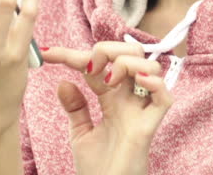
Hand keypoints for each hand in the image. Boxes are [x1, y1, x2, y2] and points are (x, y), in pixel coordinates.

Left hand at [42, 42, 173, 174]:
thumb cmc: (97, 169)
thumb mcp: (80, 133)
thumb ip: (75, 108)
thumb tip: (63, 82)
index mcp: (113, 99)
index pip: (99, 65)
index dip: (73, 56)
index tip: (49, 55)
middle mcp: (129, 100)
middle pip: (132, 55)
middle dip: (109, 50)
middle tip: (88, 65)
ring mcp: (140, 112)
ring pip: (150, 68)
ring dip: (127, 63)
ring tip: (107, 79)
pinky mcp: (148, 127)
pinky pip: (164, 98)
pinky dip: (154, 84)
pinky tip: (137, 82)